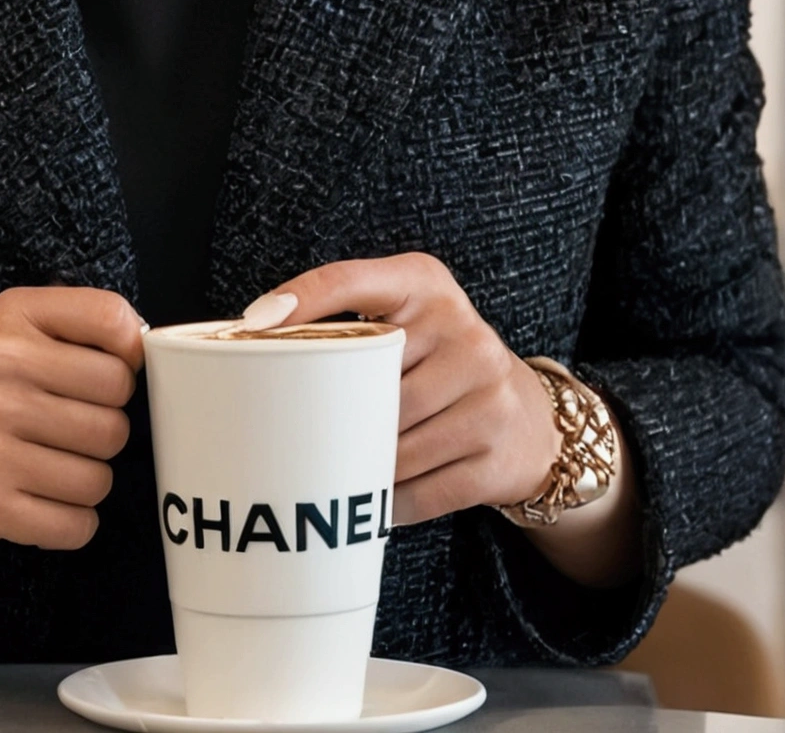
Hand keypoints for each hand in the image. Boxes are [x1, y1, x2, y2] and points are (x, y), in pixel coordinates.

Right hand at [0, 284, 143, 550]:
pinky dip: (71, 523)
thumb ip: (73, 326)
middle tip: (68, 432)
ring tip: (49, 467)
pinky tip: (41, 503)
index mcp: (9, 319)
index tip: (108, 376)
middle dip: (105, 429)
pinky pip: (77, 524)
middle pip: (116, 411)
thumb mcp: (4, 334)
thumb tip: (146, 347)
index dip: (128, 356)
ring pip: (101, 475)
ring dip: (87, 480)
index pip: (113, 322)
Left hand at [246, 253, 559, 524]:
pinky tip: (382, 499)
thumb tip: (260, 353)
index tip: (253, 324)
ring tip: (346, 467)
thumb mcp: (410, 318)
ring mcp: (487, 395)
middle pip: (369, 382)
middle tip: (304, 429)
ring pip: (394, 445)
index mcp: (425, 284)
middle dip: (336, 415)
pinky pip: (422, 493)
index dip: (302, 299)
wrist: (531, 419)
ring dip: (362, 465)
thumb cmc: (442, 364)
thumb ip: (352, 323)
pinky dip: (393, 504)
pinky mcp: (497, 457)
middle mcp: (463, 331)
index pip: (350, 280)